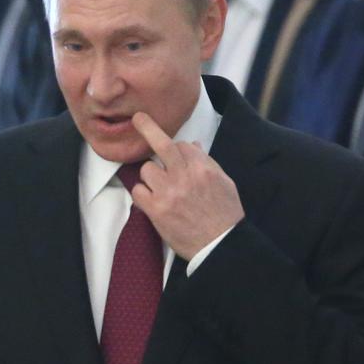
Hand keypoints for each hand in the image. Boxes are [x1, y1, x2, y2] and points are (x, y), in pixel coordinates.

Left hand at [130, 112, 244, 259]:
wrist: (220, 244)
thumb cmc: (225, 214)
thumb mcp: (224, 182)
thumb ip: (206, 162)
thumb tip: (193, 146)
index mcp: (203, 168)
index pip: (182, 145)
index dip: (177, 149)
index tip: (175, 154)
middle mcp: (184, 176)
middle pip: (161, 144)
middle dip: (147, 127)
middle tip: (138, 119)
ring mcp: (168, 193)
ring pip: (146, 169)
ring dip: (151, 176)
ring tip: (160, 188)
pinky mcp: (156, 210)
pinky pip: (138, 191)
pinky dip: (143, 194)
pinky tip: (152, 200)